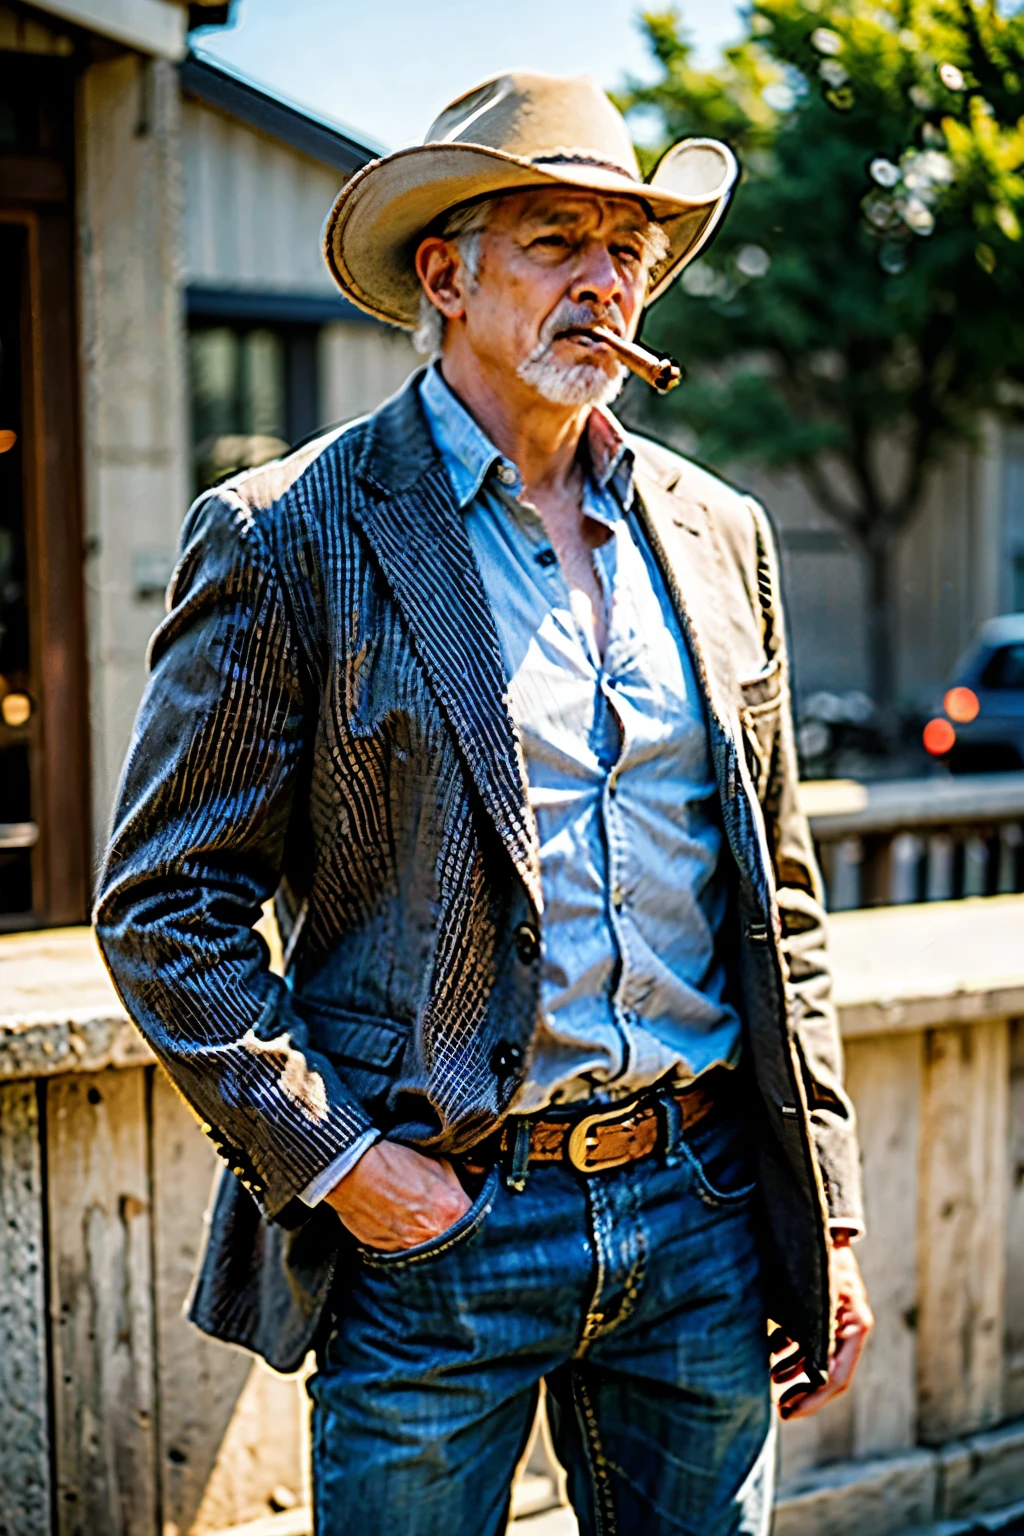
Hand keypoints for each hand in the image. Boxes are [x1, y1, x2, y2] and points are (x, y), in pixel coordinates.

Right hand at [324, 1138, 470, 1251]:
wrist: (353, 1172)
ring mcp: (410, 1246)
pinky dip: (402, 1236)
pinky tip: (394, 1219)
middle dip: (445, 1222)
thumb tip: (475, 1177)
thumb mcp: (435, 1160)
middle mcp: (434, 1234)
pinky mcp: (389, 1251)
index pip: (472, 1217)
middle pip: (450, 1235)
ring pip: (426, 1244)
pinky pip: (403, 1247)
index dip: (463, 1207)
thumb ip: (457, 1177)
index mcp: (452, 1210)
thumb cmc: (394, 1163)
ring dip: (424, 1232)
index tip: (454, 1202)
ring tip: (411, 1213)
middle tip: (432, 1208)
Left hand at [770, 1235, 873, 1419]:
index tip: (789, 1412)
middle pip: (828, 1375)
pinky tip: (774, 1361)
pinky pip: (810, 1342)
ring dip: (795, 1375)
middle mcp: (849, 1329)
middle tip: (781, 1410)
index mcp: (855, 1328)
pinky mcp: (823, 1312)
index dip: (813, 1400)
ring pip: (817, 1360)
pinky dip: (792, 1354)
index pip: (836, 1378)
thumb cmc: (822, 1256)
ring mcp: (837, 1321)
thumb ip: (817, 1330)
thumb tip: (813, 1374)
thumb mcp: (820, 1292)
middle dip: (804, 1394)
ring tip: (772, 1384)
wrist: (823, 1225)